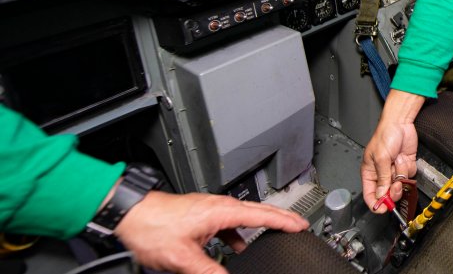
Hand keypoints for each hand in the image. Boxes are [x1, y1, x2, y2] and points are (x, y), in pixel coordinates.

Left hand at [113, 190, 307, 273]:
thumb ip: (209, 271)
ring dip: (258, 227)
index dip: (284, 220)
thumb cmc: (152, 226)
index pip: (262, 214)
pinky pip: (228, 223)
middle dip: (279, 219)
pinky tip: (235, 248)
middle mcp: (218, 206)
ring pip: (242, 217)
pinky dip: (238, 234)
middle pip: (257, 212)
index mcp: (221, 210)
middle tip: (297, 226)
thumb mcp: (183, 258)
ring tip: (270, 239)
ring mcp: (209, 210)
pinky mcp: (200, 215)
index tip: (301, 225)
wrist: (130, 214)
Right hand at [361, 90, 423, 210]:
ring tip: (397, 161)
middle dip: (394, 190)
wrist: (400, 123)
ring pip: (400, 185)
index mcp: (370, 174)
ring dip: (401, 173)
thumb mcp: (381, 158)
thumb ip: (382, 178)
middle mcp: (382, 175)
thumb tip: (381, 195)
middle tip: (396, 183)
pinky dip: (408, 167)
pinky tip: (403, 157)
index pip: (370, 196)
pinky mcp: (405, 167)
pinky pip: (409, 176)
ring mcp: (394, 171)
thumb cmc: (385, 135)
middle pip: (387, 194)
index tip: (385, 208)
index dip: (377, 204)